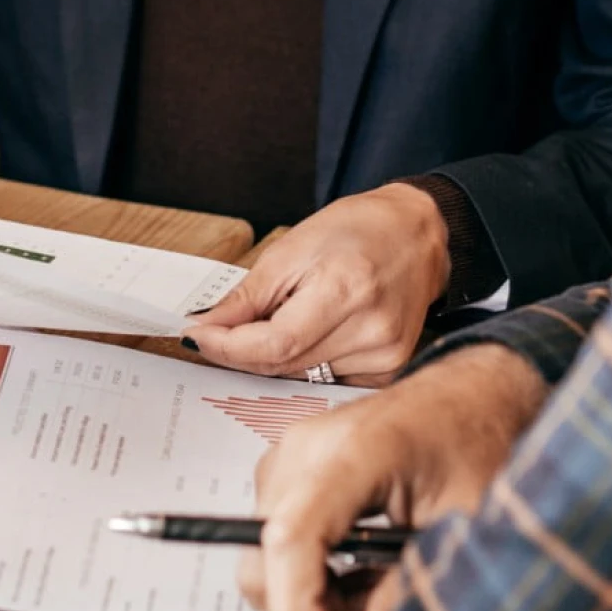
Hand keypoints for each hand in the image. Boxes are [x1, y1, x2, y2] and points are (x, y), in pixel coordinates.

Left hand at [184, 183, 451, 380]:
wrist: (415, 234)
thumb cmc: (356, 231)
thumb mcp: (291, 250)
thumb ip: (248, 298)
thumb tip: (207, 328)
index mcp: (345, 291)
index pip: (274, 343)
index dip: (228, 346)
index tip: (196, 337)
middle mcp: (372, 330)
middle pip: (285, 364)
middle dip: (243, 351)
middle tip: (218, 332)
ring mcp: (386, 354)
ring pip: (302, 375)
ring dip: (275, 356)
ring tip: (284, 315)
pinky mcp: (391, 368)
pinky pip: (328, 379)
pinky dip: (307, 361)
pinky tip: (313, 330)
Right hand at [238, 342, 548, 610]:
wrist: (471, 395)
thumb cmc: (475, 443)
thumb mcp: (465, 522)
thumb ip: (415, 582)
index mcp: (355, 451)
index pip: (293, 537)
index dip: (297, 610)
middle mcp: (308, 446)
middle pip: (267, 551)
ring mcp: (294, 452)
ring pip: (266, 550)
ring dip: (308, 596)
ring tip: (371, 605)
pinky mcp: (294, 465)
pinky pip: (279, 534)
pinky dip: (309, 573)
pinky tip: (356, 580)